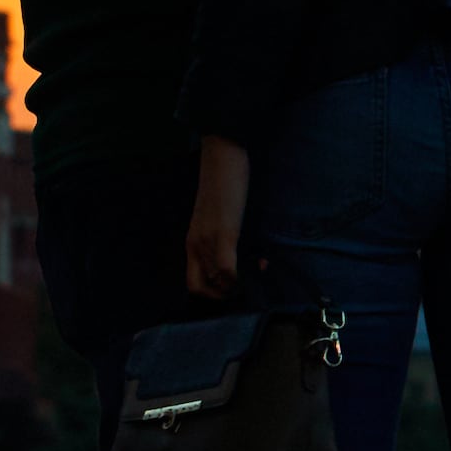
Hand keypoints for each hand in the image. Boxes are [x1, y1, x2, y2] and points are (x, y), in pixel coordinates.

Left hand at [184, 139, 250, 300]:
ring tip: (258, 270)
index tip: (233, 285)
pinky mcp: (224, 233)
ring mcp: (208, 240)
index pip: (192, 284)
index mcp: (192, 241)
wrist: (222, 155)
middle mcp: (195, 245)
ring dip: (238, 284)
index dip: (212, 293)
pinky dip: (240, 277)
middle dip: (225, 295)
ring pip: (218, 282)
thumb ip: (222, 238)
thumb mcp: (217, 217)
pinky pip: (227, 270)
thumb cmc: (224, 183)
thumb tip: (242, 258)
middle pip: (201, 288)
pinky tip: (259, 264)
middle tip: (247, 284)